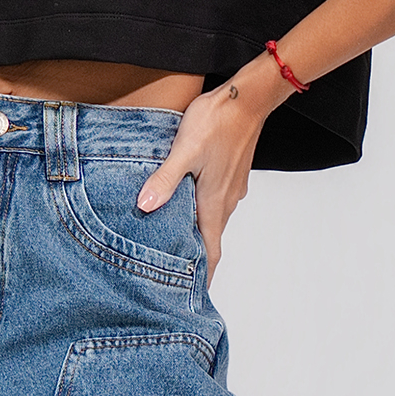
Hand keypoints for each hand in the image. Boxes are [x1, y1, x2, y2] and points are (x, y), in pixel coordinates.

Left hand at [136, 70, 266, 280]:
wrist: (248, 97)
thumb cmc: (217, 122)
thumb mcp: (184, 150)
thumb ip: (165, 179)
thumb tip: (146, 206)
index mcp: (214, 202)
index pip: (210, 251)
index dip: (203, 276)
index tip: (194, 299)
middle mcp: (226, 200)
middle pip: (211, 239)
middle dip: (196, 260)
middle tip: (176, 277)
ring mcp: (231, 187)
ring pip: (213, 220)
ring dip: (198, 235)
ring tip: (177, 244)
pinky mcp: (231, 174)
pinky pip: (215, 202)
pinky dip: (201, 212)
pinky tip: (185, 205)